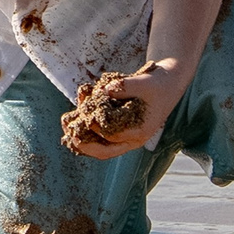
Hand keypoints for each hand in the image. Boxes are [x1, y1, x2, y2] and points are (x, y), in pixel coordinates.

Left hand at [64, 59, 191, 159]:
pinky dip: (85, 129)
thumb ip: (126, 87)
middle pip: (105, 152)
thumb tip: (105, 91)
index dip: (97, 127)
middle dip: (85, 145)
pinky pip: (99, 137)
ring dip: (82, 138)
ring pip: (99, 147)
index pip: (113, 136)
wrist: (167, 84)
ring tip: (67, 123)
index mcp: (139, 132)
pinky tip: (73, 117)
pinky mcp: (118, 129)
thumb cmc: (157, 84)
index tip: (86, 114)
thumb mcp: (145, 82)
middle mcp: (131, 139)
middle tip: (71, 136)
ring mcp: (124, 136)